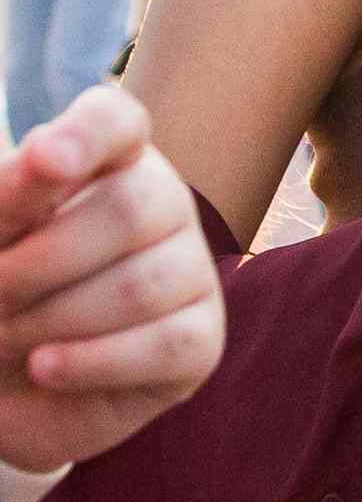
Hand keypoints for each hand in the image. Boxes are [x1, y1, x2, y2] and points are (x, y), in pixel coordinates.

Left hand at [0, 86, 224, 472]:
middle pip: (132, 208)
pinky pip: (168, 347)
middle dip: (39, 266)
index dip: (86, 136)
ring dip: (52, 324)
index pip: (115, 122)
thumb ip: (14, 194)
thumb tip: (47, 155)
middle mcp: (165, 202)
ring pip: (143, 287)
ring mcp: (191, 269)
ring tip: (13, 338)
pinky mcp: (201, 338)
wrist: (2, 379)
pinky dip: (91, 363)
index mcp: (107, 161)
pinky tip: (45, 367)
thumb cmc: (0, 288)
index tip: (43, 158)